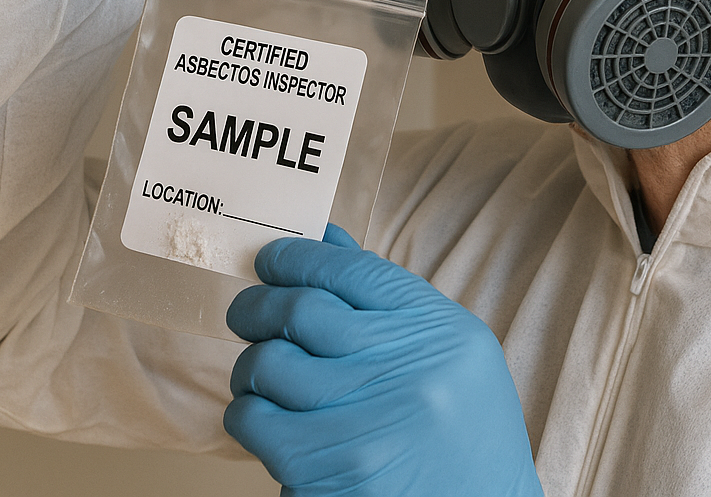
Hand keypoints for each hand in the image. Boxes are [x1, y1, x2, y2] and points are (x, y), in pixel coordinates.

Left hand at [226, 226, 544, 496]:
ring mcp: (362, 422)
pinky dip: (248, 413)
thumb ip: (387, 300)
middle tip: (250, 312)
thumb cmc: (462, 433)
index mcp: (438, 333)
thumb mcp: (448, 354)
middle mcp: (403, 370)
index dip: (298, 256)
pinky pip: (252, 420)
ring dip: (252, 364)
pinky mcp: (325, 471)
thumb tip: (320, 240)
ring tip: (266, 374)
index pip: (351, 270)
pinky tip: (270, 417)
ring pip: (266, 363)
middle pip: (300, 309)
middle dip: (258, 304)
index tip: (274, 259)